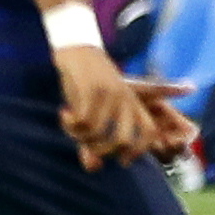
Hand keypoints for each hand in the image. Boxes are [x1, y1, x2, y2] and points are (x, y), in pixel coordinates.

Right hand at [54, 44, 182, 166]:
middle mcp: (125, 99)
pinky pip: (82, 121)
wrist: (77, 47)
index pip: (149, 133)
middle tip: (87, 144)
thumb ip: (93, 138)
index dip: (138, 151)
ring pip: (98, 133)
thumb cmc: (87, 83)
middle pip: (123, 140)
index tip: (122, 160)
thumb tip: (92, 168)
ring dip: (80, 136)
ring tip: (71, 125)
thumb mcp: (94, 109)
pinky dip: (70, 124)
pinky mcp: (91, 89)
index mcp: (132, 103)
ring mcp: (109, 94)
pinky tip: (64, 114)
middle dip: (102, 150)